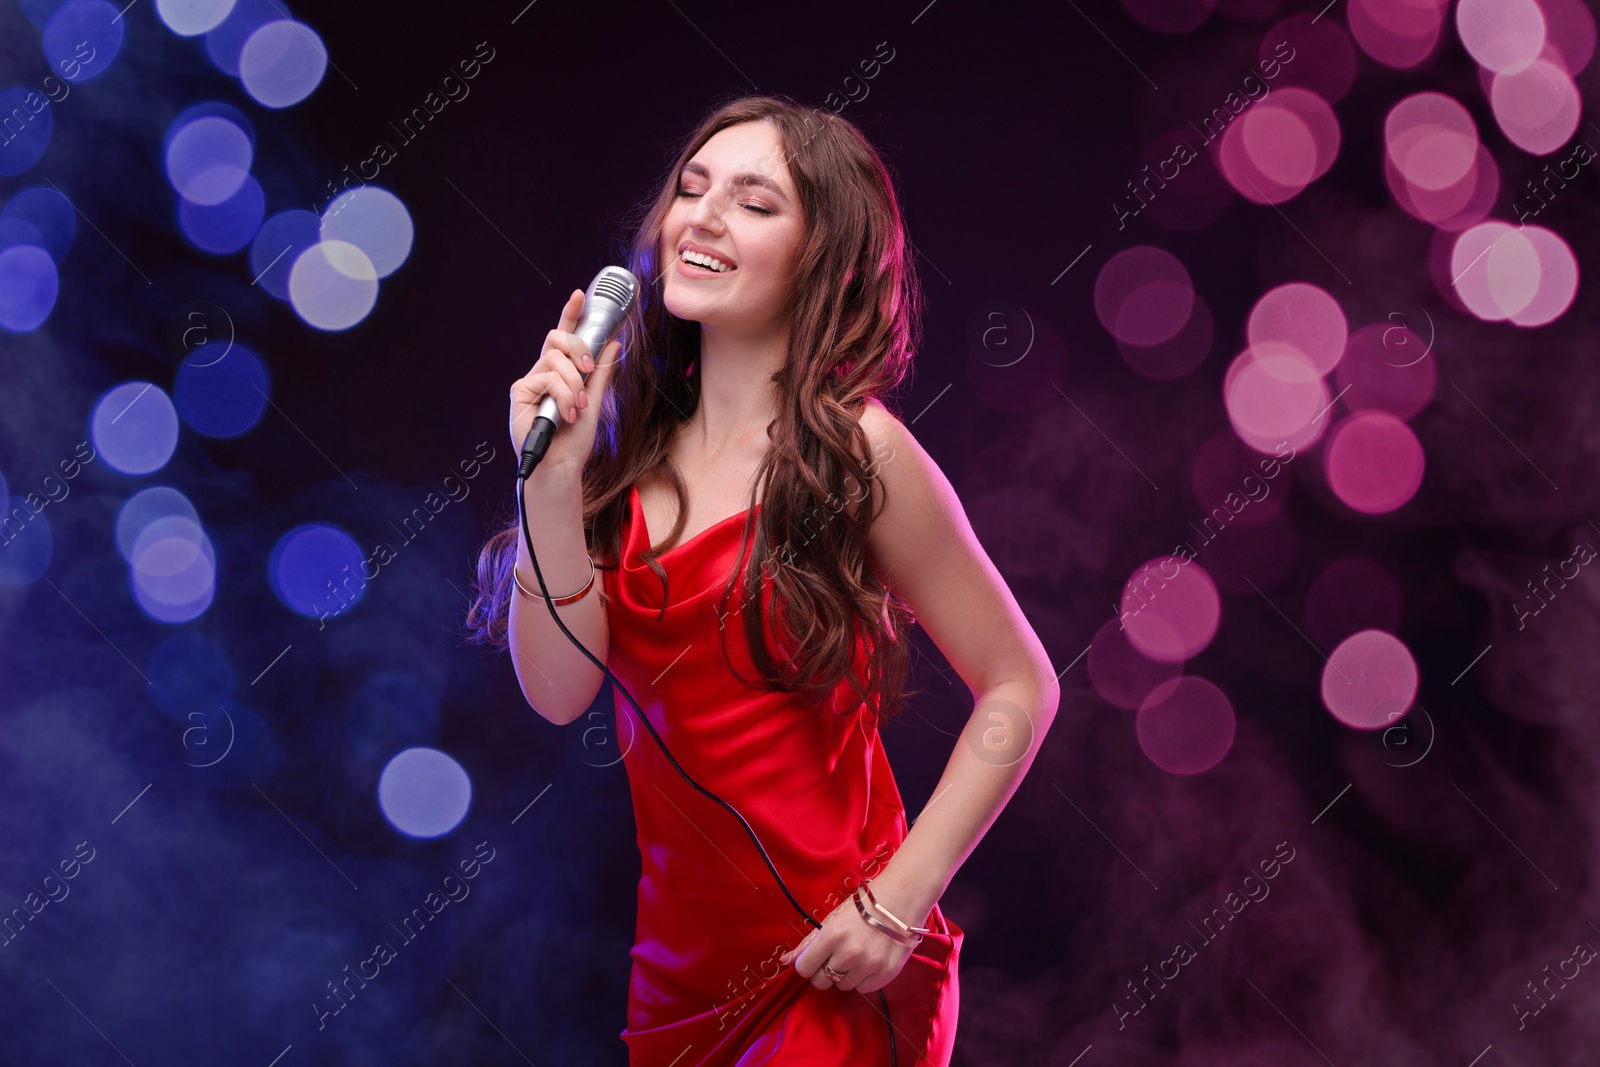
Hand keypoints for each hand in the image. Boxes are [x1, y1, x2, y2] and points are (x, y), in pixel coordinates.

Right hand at [508, 289, 622, 469]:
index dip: (569, 315)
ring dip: (574, 385)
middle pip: (557, 339)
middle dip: (579, 351)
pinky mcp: (520, 392)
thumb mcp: (596, 401)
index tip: (578, 296)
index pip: (564, 337)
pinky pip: (547, 378)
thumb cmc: (574, 440)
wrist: (562, 466)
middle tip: (589, 372)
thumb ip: (602, 373)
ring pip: (556, 360)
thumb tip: (614, 343)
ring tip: (578, 409)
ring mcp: (530, 381)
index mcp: (560, 373)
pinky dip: (563, 396)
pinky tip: (566, 414)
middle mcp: (542, 373)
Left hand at [778, 887, 915, 994]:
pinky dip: (863, 979)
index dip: (808, 964)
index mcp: (832, 936)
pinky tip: (868, 962)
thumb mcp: (832, 919)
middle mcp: (849, 954)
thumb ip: (808, 943)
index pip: (804, 968)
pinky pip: (864, 989)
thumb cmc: (862, 908)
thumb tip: (784, 962)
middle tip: (835, 957)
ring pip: (843, 987)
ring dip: (845, 975)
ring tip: (855, 957)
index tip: (815, 958)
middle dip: (824, 972)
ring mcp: (869, 966)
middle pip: (821, 982)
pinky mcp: (886, 974)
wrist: (900, 902)